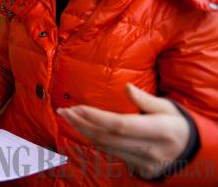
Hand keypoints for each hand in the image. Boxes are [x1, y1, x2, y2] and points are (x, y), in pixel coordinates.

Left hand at [57, 83, 189, 178]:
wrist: (192, 153)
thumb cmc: (176, 124)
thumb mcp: (167, 108)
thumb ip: (145, 99)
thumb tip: (127, 87)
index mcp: (160, 130)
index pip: (120, 125)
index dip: (95, 117)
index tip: (76, 107)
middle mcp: (151, 149)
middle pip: (107, 138)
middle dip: (81, 124)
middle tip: (64, 111)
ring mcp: (144, 163)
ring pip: (106, 147)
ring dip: (83, 132)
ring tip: (68, 118)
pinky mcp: (139, 170)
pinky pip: (111, 154)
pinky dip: (95, 140)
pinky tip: (84, 129)